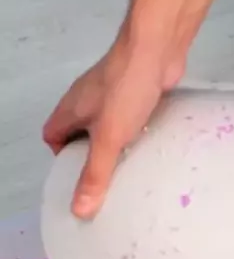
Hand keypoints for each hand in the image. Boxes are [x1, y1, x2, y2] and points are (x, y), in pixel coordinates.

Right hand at [43, 35, 183, 218]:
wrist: (156, 49)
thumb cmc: (126, 88)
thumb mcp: (108, 139)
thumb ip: (95, 174)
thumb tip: (79, 209)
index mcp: (70, 109)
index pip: (52, 135)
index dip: (61, 157)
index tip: (80, 175)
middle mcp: (87, 100)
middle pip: (79, 132)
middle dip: (91, 154)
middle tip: (107, 176)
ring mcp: (111, 93)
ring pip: (106, 125)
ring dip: (116, 143)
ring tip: (130, 164)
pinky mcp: (135, 90)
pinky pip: (130, 116)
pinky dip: (136, 130)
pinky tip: (151, 142)